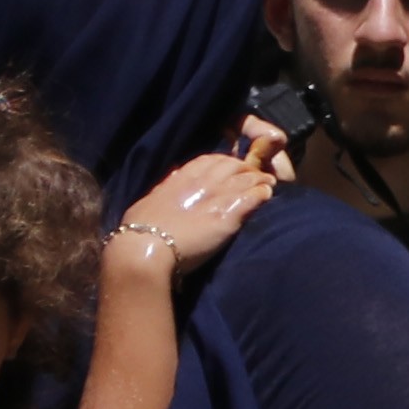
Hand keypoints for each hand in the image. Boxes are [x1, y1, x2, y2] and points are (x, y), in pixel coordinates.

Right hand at [117, 145, 282, 273]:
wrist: (145, 249)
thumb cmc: (140, 229)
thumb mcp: (149, 201)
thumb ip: (164, 188)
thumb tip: (173, 176)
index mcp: (181, 178)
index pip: (209, 160)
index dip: (223, 162)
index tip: (230, 167)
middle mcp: (201, 182)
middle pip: (232, 165)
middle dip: (245, 168)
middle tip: (254, 174)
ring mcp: (216, 197)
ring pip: (246, 178)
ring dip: (259, 179)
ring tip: (268, 183)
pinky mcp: (228, 216)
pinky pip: (252, 197)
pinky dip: (262, 194)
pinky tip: (268, 195)